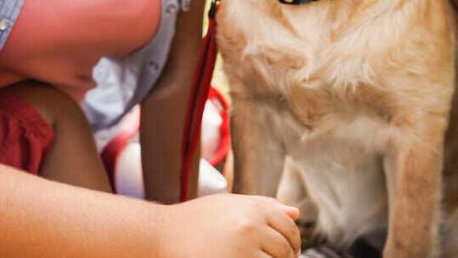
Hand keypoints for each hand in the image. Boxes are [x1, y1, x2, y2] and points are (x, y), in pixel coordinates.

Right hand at [160, 193, 300, 257]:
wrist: (162, 235)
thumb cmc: (196, 219)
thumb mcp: (230, 205)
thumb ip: (264, 206)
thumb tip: (295, 213)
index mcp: (254, 209)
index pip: (289, 228)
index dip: (293, 242)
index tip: (290, 251)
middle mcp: (251, 227)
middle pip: (285, 249)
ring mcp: (242, 251)